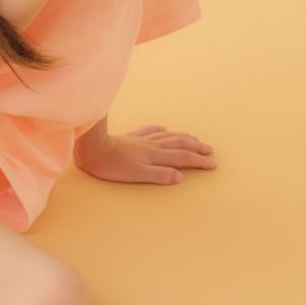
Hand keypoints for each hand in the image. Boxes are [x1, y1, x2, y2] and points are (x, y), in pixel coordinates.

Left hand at [75, 125, 215, 184]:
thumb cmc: (113, 166)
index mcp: (155, 156)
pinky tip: (164, 128)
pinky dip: (161, 130)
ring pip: (168, 136)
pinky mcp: (131, 137)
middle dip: (196, 147)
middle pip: (180, 144)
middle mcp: (152, 146)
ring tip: (194, 139)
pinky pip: (151, 130)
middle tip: (210, 150)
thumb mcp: (137, 175)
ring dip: (184, 138)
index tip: (213, 164)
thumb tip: (180, 176)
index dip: (199, 161)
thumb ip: (159, 174)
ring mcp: (142, 140)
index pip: (183, 158)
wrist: (93, 149)